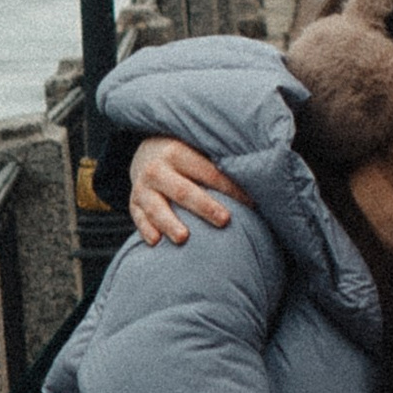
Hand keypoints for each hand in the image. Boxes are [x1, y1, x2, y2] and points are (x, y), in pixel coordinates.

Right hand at [130, 136, 245, 246]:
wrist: (146, 153)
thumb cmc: (185, 156)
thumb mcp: (197, 150)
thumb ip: (218, 162)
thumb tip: (259, 178)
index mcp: (178, 152)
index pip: (209, 173)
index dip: (231, 189)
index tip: (251, 203)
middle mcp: (157, 169)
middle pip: (184, 191)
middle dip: (205, 207)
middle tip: (224, 220)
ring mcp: (142, 187)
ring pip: (156, 207)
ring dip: (170, 223)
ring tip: (183, 238)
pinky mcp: (133, 203)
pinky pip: (138, 217)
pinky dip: (145, 229)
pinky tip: (156, 242)